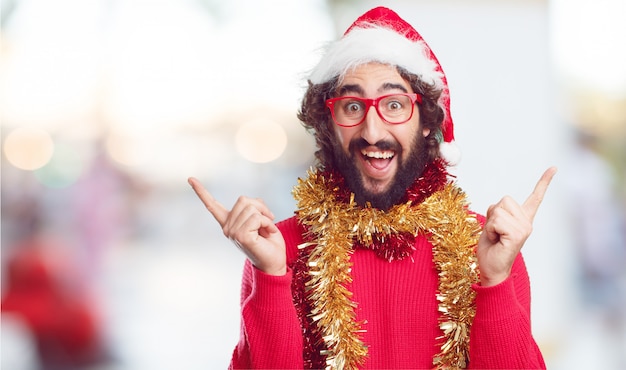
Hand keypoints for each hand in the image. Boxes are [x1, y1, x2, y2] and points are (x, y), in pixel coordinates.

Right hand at [188, 177, 286, 275]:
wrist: (275, 263)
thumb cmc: (270, 242)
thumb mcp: (262, 218)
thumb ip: (253, 208)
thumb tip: (252, 201)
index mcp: (229, 223)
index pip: (212, 205)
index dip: (201, 191)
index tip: (190, 179)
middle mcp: (227, 228)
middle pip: (243, 200)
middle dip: (261, 207)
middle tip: (267, 222)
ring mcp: (232, 233)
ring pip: (251, 207)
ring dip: (266, 216)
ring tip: (267, 229)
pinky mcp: (241, 236)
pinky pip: (257, 217)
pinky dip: (268, 222)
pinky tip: (268, 233)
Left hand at [476, 167, 556, 286]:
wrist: (491, 270)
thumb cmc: (490, 249)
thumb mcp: (492, 225)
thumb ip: (498, 213)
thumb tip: (498, 207)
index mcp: (522, 219)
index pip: (535, 197)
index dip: (544, 182)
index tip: (554, 168)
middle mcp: (527, 223)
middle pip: (503, 200)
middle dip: (492, 215)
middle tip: (495, 233)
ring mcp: (524, 229)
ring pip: (498, 210)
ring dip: (490, 223)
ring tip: (495, 237)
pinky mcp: (518, 235)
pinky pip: (496, 220)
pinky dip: (490, 230)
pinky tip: (496, 241)